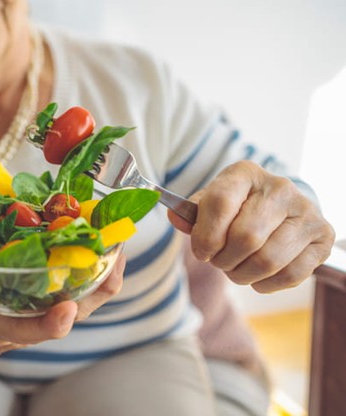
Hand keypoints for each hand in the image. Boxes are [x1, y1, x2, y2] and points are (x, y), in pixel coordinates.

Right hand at [0, 234, 125, 371]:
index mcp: (1, 329)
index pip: (29, 332)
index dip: (50, 324)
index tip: (66, 311)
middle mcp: (30, 324)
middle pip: (78, 312)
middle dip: (101, 283)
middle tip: (116, 247)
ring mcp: (43, 316)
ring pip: (88, 301)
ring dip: (107, 272)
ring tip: (118, 237)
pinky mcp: (48, 307)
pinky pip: (82, 291)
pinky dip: (96, 270)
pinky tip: (103, 243)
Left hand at [168, 160, 334, 292]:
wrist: (279, 209)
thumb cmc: (236, 209)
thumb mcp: (210, 204)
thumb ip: (191, 214)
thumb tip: (175, 217)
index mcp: (245, 173)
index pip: (220, 203)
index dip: (205, 235)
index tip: (201, 251)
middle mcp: (280, 188)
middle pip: (245, 238)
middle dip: (224, 260)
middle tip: (219, 261)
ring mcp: (307, 212)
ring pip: (268, 260)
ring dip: (243, 275)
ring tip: (236, 269)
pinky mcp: (323, 238)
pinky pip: (290, 275)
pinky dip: (266, 284)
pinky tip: (258, 276)